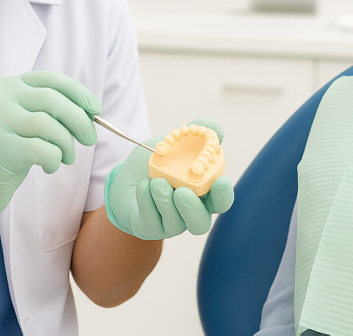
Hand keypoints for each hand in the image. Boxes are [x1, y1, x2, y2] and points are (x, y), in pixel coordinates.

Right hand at [0, 71, 99, 253]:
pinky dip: (54, 159)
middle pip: (54, 101)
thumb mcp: (18, 124)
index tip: (95, 109)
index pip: (50, 80)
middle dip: (80, 120)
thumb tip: (90, 111)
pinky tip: (49, 167)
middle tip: (89, 139)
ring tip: (65, 158)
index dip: (78, 93)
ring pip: (49, 125)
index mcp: (4, 87)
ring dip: (67, 144)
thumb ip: (45, 112)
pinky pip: (42, 150)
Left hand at [104, 116, 234, 239]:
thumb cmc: (159, 163)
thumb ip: (197, 131)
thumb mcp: (177, 142)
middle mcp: (189, 212)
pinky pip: (151, 222)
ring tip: (157, 181)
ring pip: (175, 225)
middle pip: (201, 224)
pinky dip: (147, 203)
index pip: (221, 201)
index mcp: (202, 193)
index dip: (223, 195)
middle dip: (193, 209)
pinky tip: (143, 186)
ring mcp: (169, 223)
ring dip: (166, 202)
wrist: (128, 177)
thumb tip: (214, 127)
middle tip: (181, 191)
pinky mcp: (148, 227)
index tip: (220, 181)